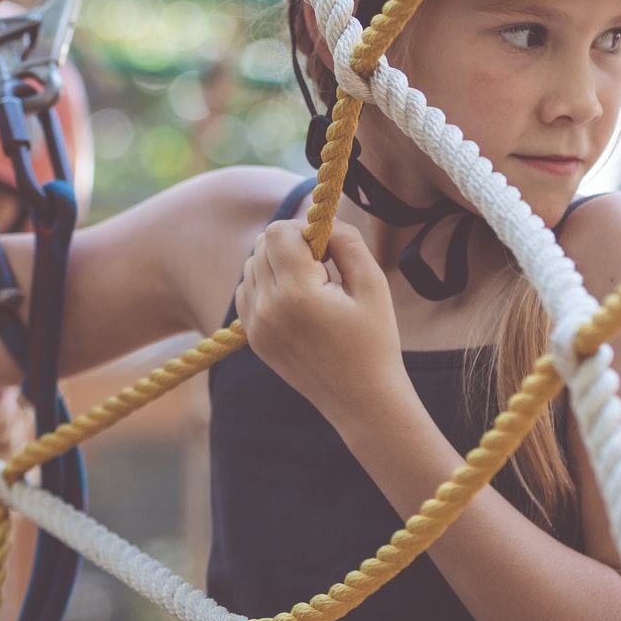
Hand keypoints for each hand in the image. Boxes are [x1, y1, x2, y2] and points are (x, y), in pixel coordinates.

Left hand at [233, 219, 411, 432]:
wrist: (361, 401)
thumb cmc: (374, 341)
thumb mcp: (373, 284)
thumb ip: (347, 241)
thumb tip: (324, 219)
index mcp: (297, 294)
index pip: (278, 232)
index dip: (303, 229)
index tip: (328, 251)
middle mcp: (268, 309)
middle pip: (261, 244)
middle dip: (291, 245)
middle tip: (324, 270)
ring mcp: (255, 327)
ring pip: (251, 265)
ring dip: (277, 264)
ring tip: (311, 288)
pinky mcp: (253, 339)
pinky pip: (246, 292)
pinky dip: (266, 286)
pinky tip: (296, 302)